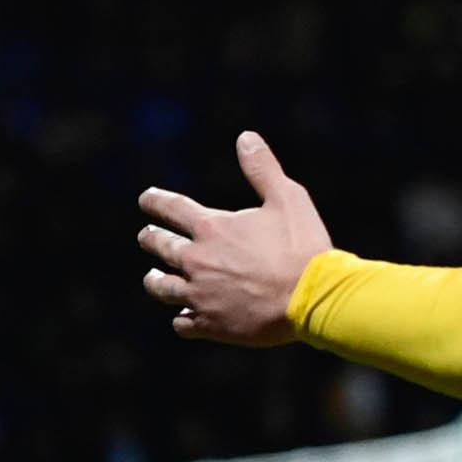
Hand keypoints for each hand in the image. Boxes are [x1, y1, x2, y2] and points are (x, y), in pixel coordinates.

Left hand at [136, 131, 332, 345]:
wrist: (314, 297)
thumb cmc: (303, 246)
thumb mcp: (289, 199)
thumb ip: (263, 169)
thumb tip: (245, 138)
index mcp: (212, 228)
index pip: (170, 208)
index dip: (155, 201)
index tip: (146, 199)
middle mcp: (196, 260)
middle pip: (158, 246)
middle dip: (150, 238)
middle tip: (147, 237)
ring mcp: (200, 294)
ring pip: (161, 287)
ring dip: (156, 281)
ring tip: (154, 278)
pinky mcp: (211, 323)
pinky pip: (182, 322)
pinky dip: (182, 317)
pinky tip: (185, 315)